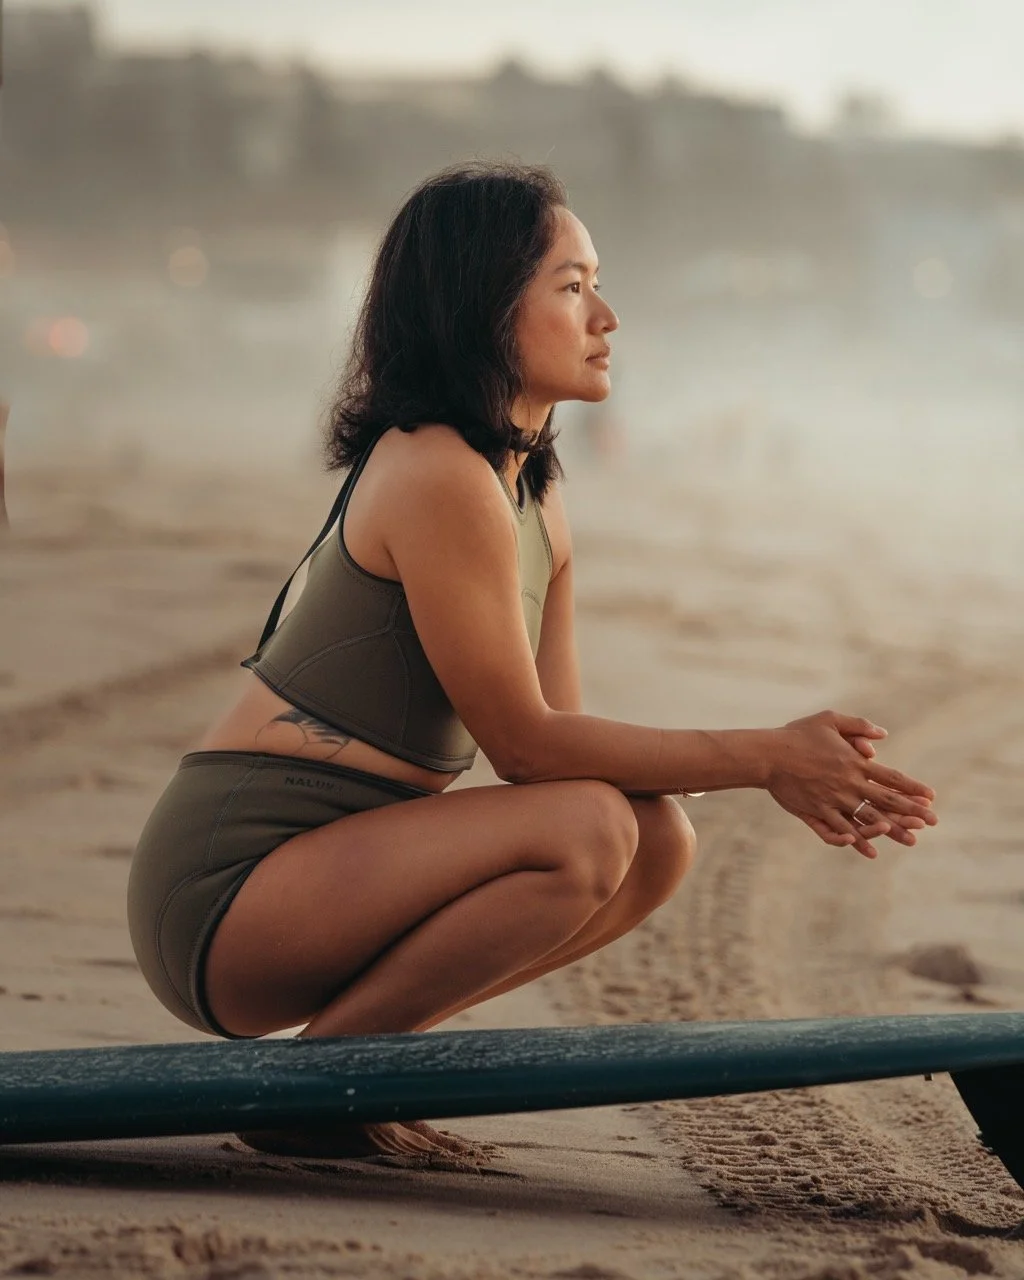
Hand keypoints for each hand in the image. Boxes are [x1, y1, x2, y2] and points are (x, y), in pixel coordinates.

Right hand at [766, 710, 936, 859]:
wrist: (768, 755)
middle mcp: (848, 784)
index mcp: (854, 763)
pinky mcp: (816, 812)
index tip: (931, 797)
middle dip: (912, 812)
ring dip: (892, 830)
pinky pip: (840, 831)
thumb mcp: (829, 719)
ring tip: (912, 840)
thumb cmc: (798, 734)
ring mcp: (833, 800)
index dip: (913, 788)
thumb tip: (883, 736)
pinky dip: (857, 841)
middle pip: (886, 801)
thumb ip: (858, 725)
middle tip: (933, 822)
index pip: (891, 777)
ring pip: (868, 819)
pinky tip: (871, 851)